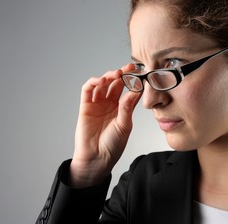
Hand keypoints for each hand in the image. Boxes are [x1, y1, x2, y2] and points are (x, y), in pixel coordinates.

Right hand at [70, 64, 140, 187]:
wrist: (97, 159)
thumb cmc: (112, 145)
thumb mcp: (124, 125)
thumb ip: (128, 107)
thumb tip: (136, 90)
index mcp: (122, 108)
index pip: (129, 89)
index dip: (134, 81)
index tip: (142, 73)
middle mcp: (110, 104)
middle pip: (116, 83)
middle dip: (123, 74)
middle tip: (130, 68)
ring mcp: (97, 104)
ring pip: (103, 84)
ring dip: (109, 76)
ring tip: (117, 74)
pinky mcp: (85, 106)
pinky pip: (87, 90)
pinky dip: (93, 82)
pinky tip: (101, 81)